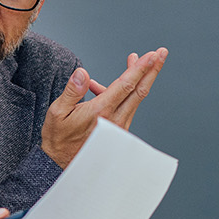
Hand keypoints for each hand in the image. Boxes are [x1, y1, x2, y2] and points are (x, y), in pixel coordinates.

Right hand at [41, 49, 167, 167]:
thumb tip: (82, 73)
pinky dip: (123, 92)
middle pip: (139, 91)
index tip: (151, 55)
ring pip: (135, 98)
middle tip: (161, 53)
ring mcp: (119, 127)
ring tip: (134, 60)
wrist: (60, 165)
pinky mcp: (118, 131)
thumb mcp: (57, 112)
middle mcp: (114, 120)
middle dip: (151, 70)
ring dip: (138, 78)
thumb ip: (71, 91)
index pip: (126, 85)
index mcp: (100, 112)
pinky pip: (126, 107)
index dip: (140, 68)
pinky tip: (103, 87)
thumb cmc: (58, 138)